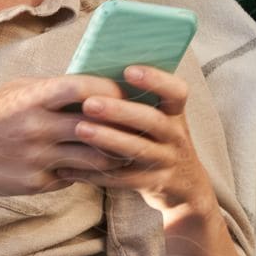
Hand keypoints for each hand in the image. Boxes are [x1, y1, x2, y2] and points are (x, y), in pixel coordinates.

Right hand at [0, 74, 141, 197]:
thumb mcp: (15, 91)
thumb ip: (51, 89)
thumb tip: (94, 86)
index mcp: (32, 97)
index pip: (85, 88)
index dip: (111, 90)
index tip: (124, 93)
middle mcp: (36, 127)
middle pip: (98, 127)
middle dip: (123, 128)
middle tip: (139, 127)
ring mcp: (37, 158)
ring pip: (94, 160)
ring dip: (113, 156)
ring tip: (124, 151)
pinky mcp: (36, 183)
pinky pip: (74, 178)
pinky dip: (86, 173)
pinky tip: (93, 168)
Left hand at [54, 66, 217, 215]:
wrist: (184, 185)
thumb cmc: (157, 139)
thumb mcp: (159, 118)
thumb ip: (137, 100)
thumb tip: (93, 74)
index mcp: (175, 112)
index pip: (176, 92)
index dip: (156, 80)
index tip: (128, 70)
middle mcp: (175, 135)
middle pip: (151, 120)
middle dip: (119, 111)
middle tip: (89, 103)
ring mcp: (166, 161)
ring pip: (137, 150)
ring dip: (108, 139)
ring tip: (80, 130)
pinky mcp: (153, 184)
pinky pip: (123, 179)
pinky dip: (96, 173)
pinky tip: (71, 167)